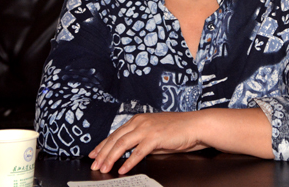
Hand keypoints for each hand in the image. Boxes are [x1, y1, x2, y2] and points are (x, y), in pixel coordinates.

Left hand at [89, 111, 206, 173]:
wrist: (195, 125)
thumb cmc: (177, 130)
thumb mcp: (154, 134)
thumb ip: (141, 141)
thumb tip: (129, 153)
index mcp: (138, 120)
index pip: (115, 133)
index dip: (102, 145)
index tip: (93, 154)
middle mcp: (140, 122)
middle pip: (115, 138)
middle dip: (102, 153)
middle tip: (95, 164)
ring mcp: (147, 128)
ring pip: (122, 144)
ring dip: (111, 157)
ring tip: (104, 168)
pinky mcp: (155, 137)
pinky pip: (138, 151)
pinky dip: (128, 162)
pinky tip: (123, 169)